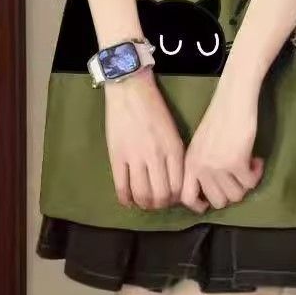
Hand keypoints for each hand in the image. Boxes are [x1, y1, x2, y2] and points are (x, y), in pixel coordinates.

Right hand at [104, 69, 184, 209]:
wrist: (130, 89)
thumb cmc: (155, 108)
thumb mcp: (173, 131)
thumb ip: (175, 156)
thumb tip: (173, 181)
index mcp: (174, 149)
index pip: (179, 186)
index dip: (177, 199)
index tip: (173, 198)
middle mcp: (156, 156)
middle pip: (162, 195)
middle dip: (161, 204)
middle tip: (158, 202)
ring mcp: (135, 157)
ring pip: (142, 195)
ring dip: (144, 204)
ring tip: (144, 202)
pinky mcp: (116, 157)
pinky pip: (121, 188)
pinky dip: (125, 200)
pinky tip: (128, 201)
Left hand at [181, 82, 263, 212]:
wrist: (233, 100)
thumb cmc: (219, 118)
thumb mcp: (201, 144)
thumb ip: (202, 165)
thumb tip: (214, 191)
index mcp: (189, 163)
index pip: (188, 198)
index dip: (201, 205)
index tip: (214, 201)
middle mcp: (200, 167)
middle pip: (218, 202)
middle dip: (232, 192)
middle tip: (239, 178)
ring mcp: (218, 166)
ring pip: (236, 195)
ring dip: (246, 183)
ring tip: (249, 166)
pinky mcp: (237, 162)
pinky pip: (250, 183)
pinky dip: (257, 174)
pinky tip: (257, 161)